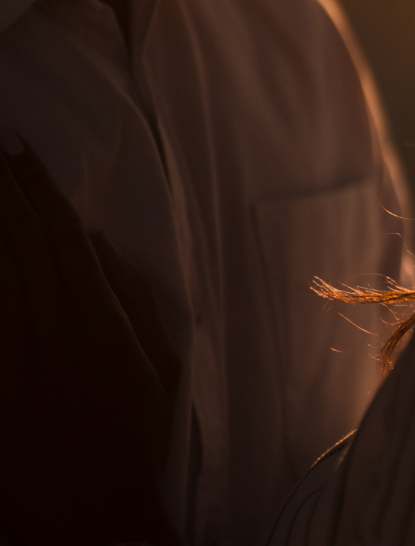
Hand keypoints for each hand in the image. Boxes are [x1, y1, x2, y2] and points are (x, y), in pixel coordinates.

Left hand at [0, 134, 182, 545]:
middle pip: (23, 240)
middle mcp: (54, 322)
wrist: (94, 508)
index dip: (40, 187)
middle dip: (4, 188)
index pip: (63, 233)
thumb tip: (103, 244)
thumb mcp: (159, 363)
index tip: (21, 148)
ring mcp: (16, 351)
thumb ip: (135, 299)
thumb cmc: (135, 432)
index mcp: (98, 313)